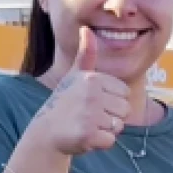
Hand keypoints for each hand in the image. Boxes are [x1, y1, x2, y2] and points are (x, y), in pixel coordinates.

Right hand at [25, 27, 130, 155]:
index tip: (92, 102)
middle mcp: (91, 94)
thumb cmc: (65, 102)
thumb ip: (86, 55)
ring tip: (87, 125)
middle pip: (125, 110)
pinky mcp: (88, 134)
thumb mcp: (75, 76)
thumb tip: (87, 29)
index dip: (112, 101)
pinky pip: (110, 141)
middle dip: (111, 117)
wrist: (47, 132)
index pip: (124, 93)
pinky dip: (100, 143)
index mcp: (92, 79)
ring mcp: (89, 115)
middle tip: (90, 116)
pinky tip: (86, 137)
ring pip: (119, 126)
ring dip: (106, 130)